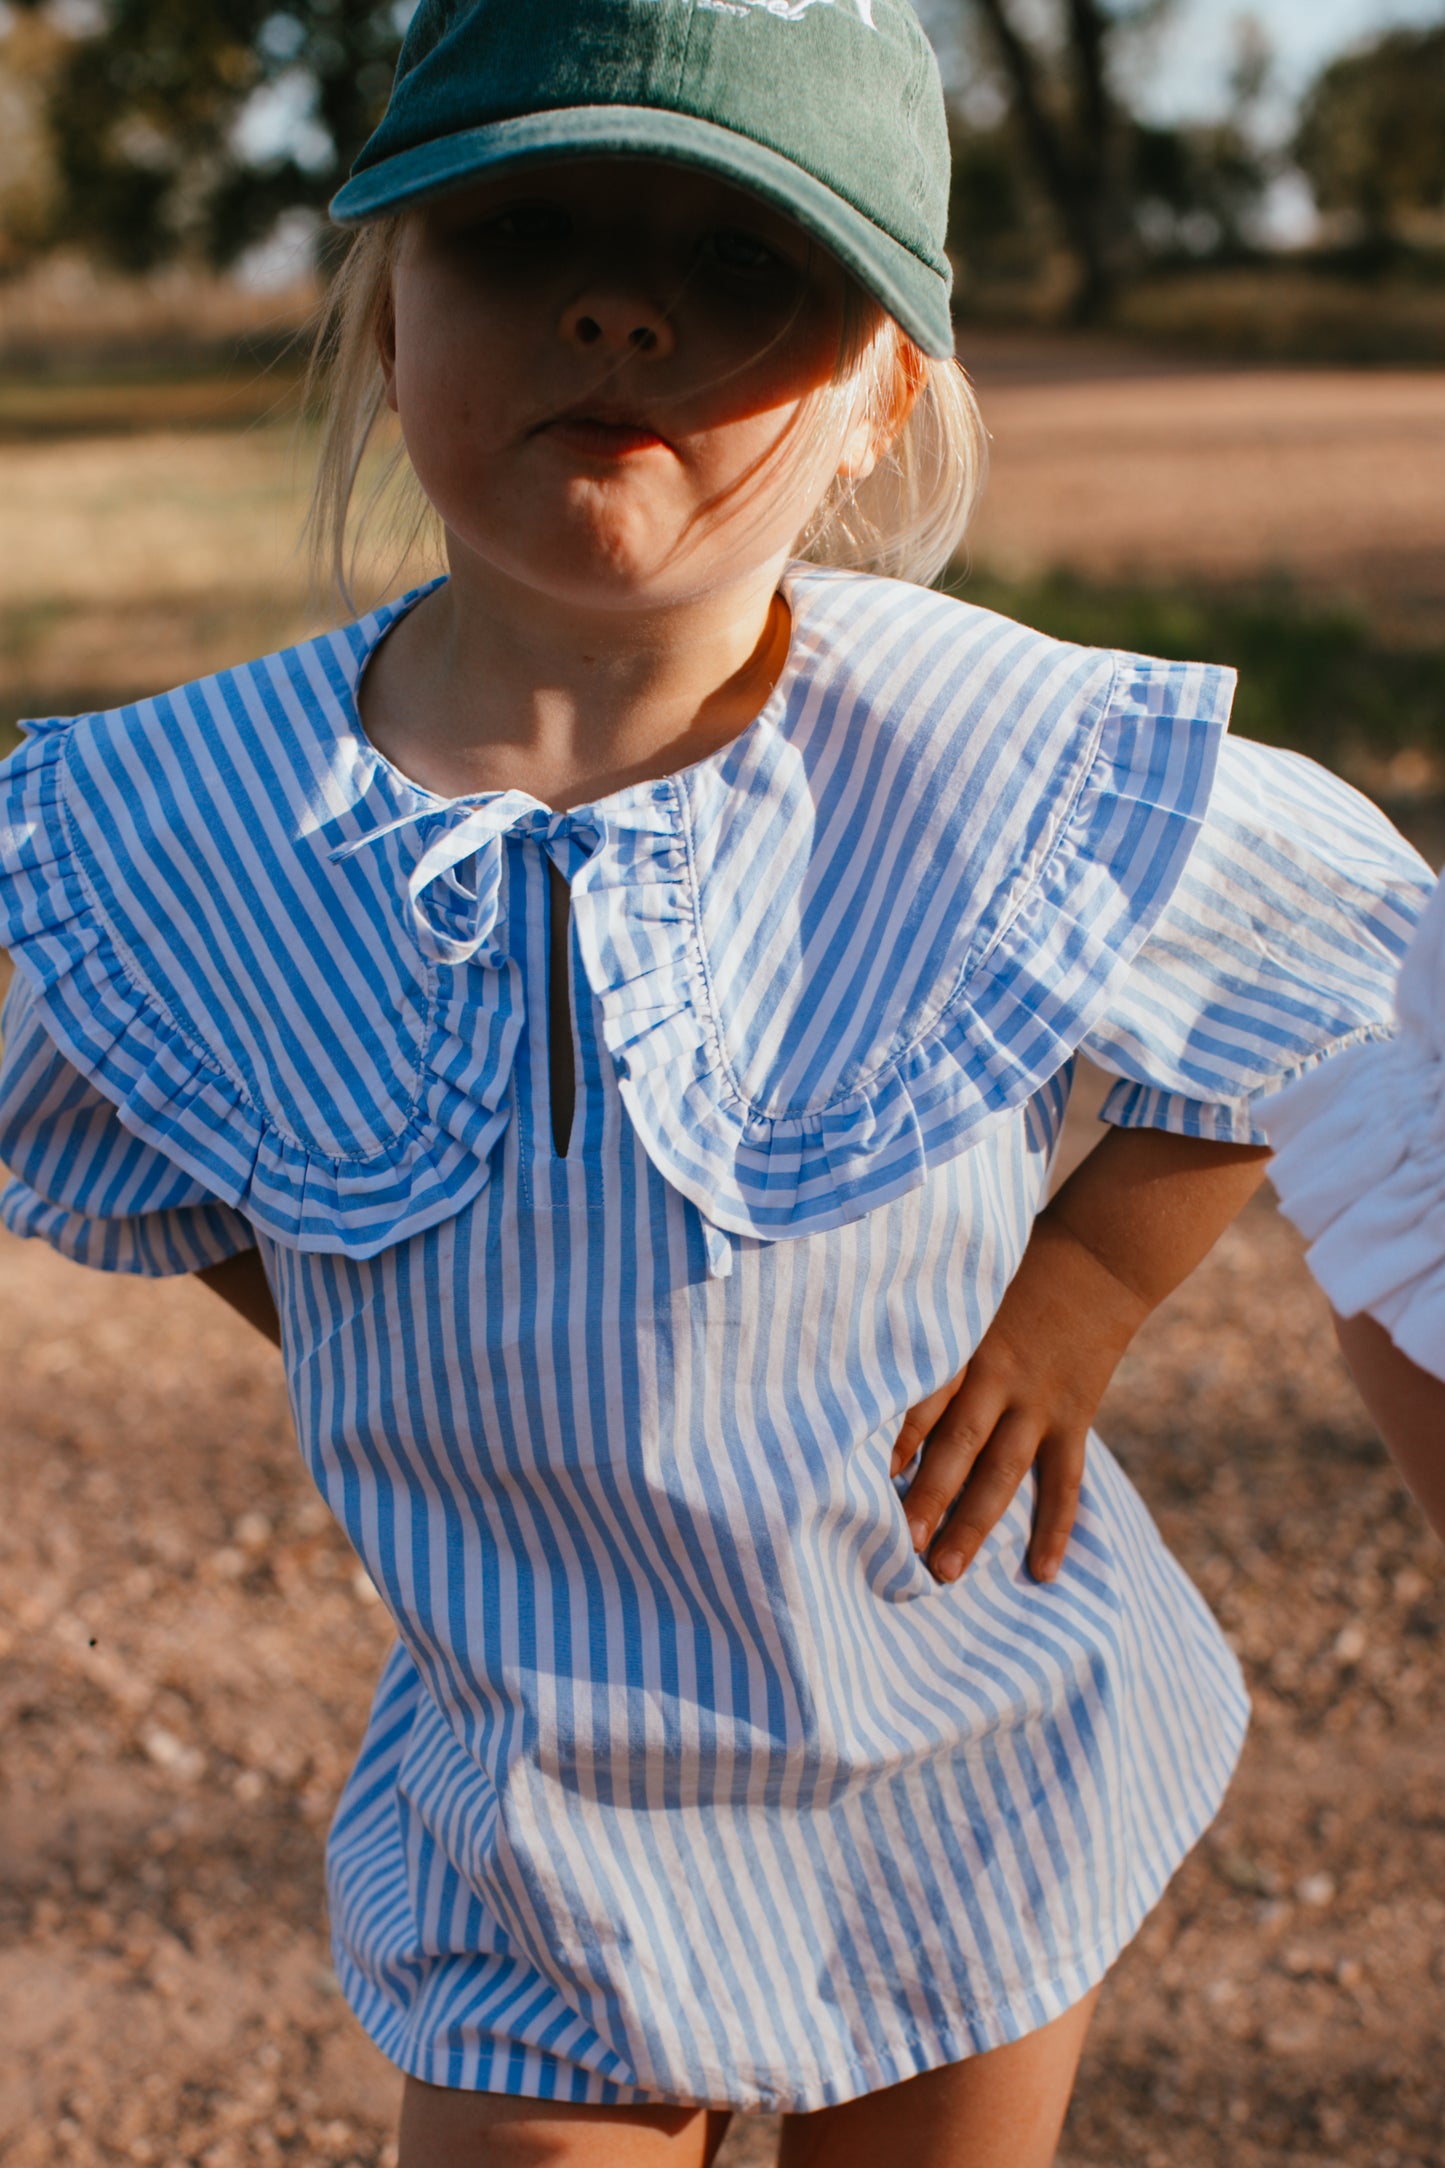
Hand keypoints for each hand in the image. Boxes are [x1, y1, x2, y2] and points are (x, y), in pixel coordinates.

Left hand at [892, 1210, 1149, 1584]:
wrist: (1101, 1254)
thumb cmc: (1015, 1265)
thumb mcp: (961, 1282)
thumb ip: (924, 1322)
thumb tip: (866, 1354)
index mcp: (963, 1340)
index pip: (920, 1396)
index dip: (890, 1437)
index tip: (851, 1475)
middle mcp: (998, 1376)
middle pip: (956, 1445)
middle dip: (926, 1496)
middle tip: (895, 1545)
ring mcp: (1039, 1402)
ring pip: (1003, 1472)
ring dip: (974, 1523)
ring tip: (945, 1571)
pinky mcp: (1074, 1416)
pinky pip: (1064, 1481)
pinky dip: (1055, 1526)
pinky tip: (1042, 1572)